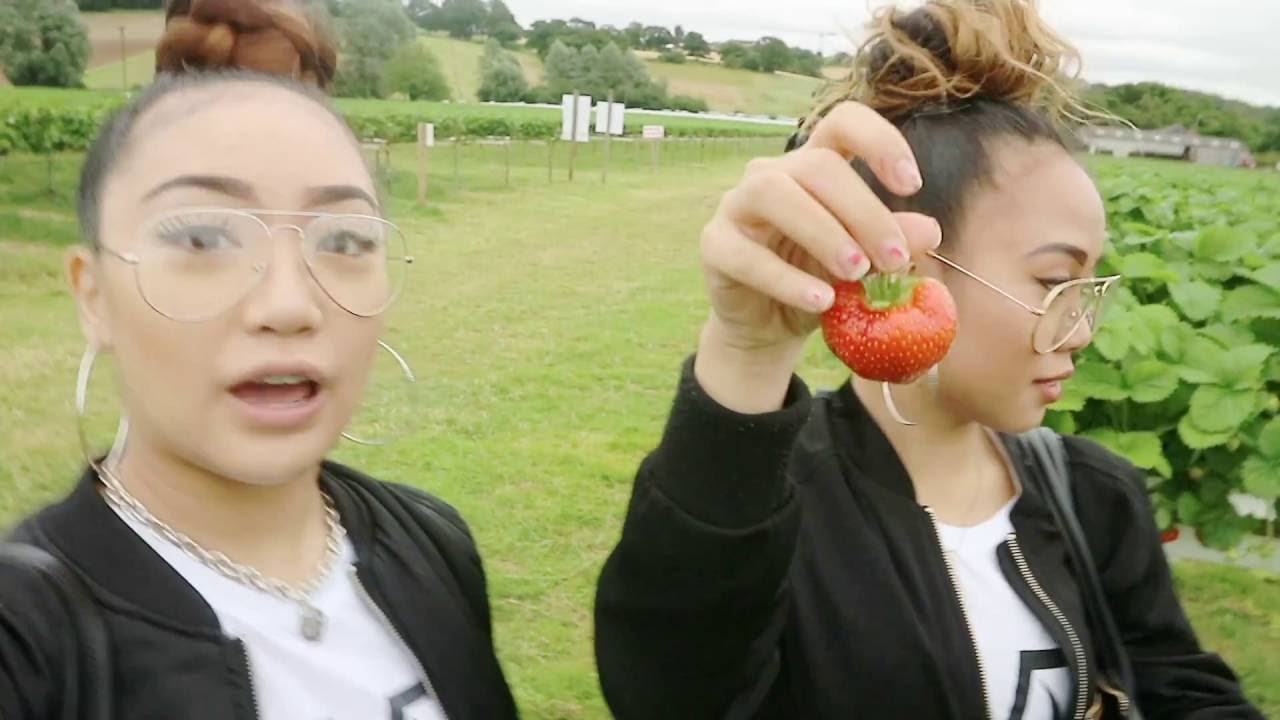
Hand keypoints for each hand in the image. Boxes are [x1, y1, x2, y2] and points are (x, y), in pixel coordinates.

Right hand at [695, 102, 942, 412]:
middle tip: (893, 260)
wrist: (769, 325)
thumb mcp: (864, 265)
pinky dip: (786, 280)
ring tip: (856, 274)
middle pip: (817, 166)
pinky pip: (745, 254)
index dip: (879, 141)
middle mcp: (773, 174)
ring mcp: (737, 205)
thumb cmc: (818, 280)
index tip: (912, 186)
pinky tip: (821, 303)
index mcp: (814, 165)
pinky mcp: (714, 244)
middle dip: (863, 212)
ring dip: (822, 232)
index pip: (843, 122)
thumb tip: (929, 230)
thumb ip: (891, 243)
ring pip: (773, 192)